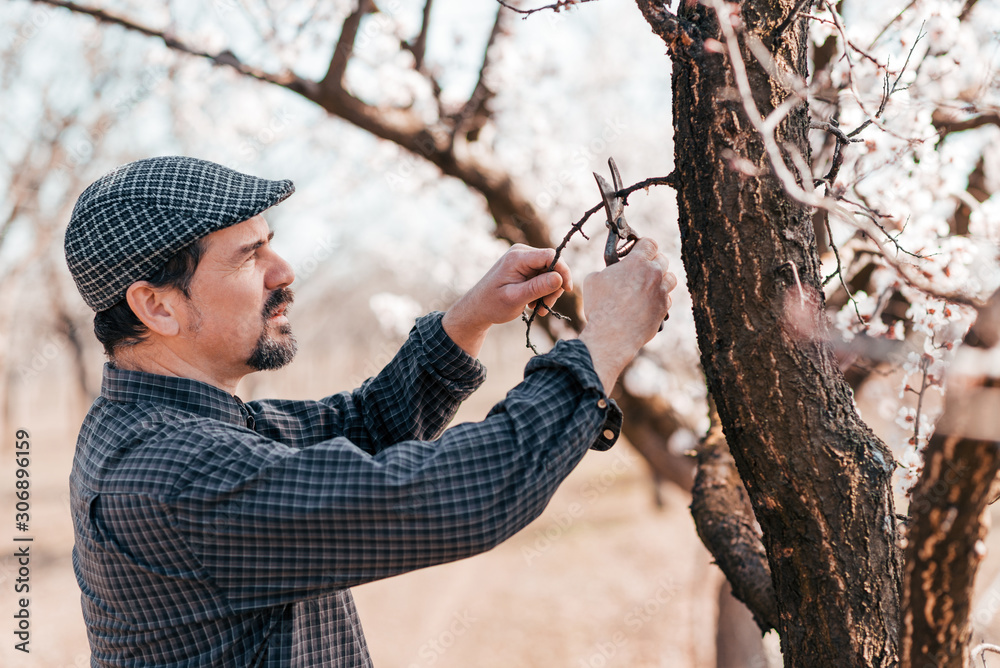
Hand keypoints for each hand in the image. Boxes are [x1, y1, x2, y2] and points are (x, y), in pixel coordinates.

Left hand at [443, 244, 572, 357]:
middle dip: (553, 287)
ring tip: (537, 308)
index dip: (563, 271)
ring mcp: (523, 259)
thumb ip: (537, 287)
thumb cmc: (492, 304)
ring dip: (548, 292)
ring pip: (550, 272)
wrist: (477, 308)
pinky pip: (543, 276)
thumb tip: (559, 278)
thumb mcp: (515, 298)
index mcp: (517, 257)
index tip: (566, 290)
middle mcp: (521, 253)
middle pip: (552, 265)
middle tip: (545, 307)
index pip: (551, 255)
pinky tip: (533, 303)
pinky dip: (542, 291)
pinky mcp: (525, 267)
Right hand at [578, 238, 676, 392]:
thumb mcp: (593, 280)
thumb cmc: (600, 307)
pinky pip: (667, 298)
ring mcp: (661, 292)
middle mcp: (653, 274)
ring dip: (661, 279)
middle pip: (662, 259)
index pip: (650, 243)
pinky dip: (660, 298)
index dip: (644, 245)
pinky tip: (648, 303)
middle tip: (642, 269)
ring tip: (649, 285)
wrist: (612, 334)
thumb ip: (606, 270)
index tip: (639, 250)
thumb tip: (610, 272)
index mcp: (636, 262)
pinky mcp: (664, 309)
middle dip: (653, 261)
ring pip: (670, 278)